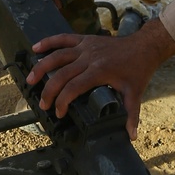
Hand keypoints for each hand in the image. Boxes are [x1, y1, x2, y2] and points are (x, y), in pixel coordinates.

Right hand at [26, 16, 174, 136]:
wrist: (144, 46)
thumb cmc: (138, 70)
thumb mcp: (135, 93)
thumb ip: (132, 115)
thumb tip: (131, 135)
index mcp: (100, 71)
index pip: (74, 87)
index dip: (62, 101)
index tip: (58, 113)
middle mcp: (89, 58)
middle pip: (61, 74)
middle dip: (49, 90)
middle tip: (42, 104)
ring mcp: (86, 47)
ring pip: (58, 55)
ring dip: (42, 67)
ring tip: (30, 79)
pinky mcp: (85, 40)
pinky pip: (63, 38)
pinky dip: (48, 42)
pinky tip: (35, 49)